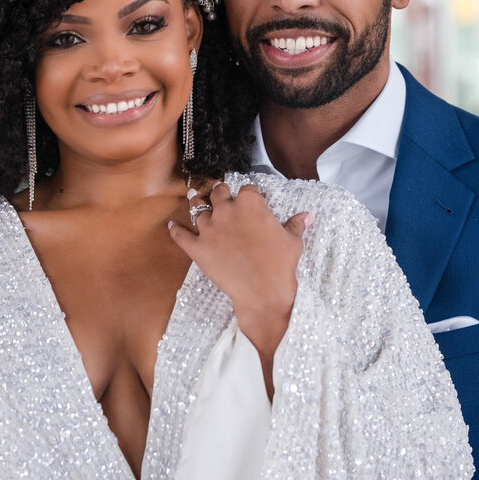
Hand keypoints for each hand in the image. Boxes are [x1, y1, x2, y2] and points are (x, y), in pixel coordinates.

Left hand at [168, 181, 310, 397]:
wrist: (263, 291)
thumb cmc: (281, 264)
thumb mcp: (292, 241)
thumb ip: (296, 224)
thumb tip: (307, 215)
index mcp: (250, 203)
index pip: (247, 189)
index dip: (248, 193)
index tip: (249, 198)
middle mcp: (227, 210)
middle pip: (219, 193)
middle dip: (220, 192)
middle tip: (220, 194)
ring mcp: (209, 228)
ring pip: (197, 209)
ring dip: (196, 204)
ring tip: (194, 199)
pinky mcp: (197, 248)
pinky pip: (181, 235)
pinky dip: (175, 230)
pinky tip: (171, 225)